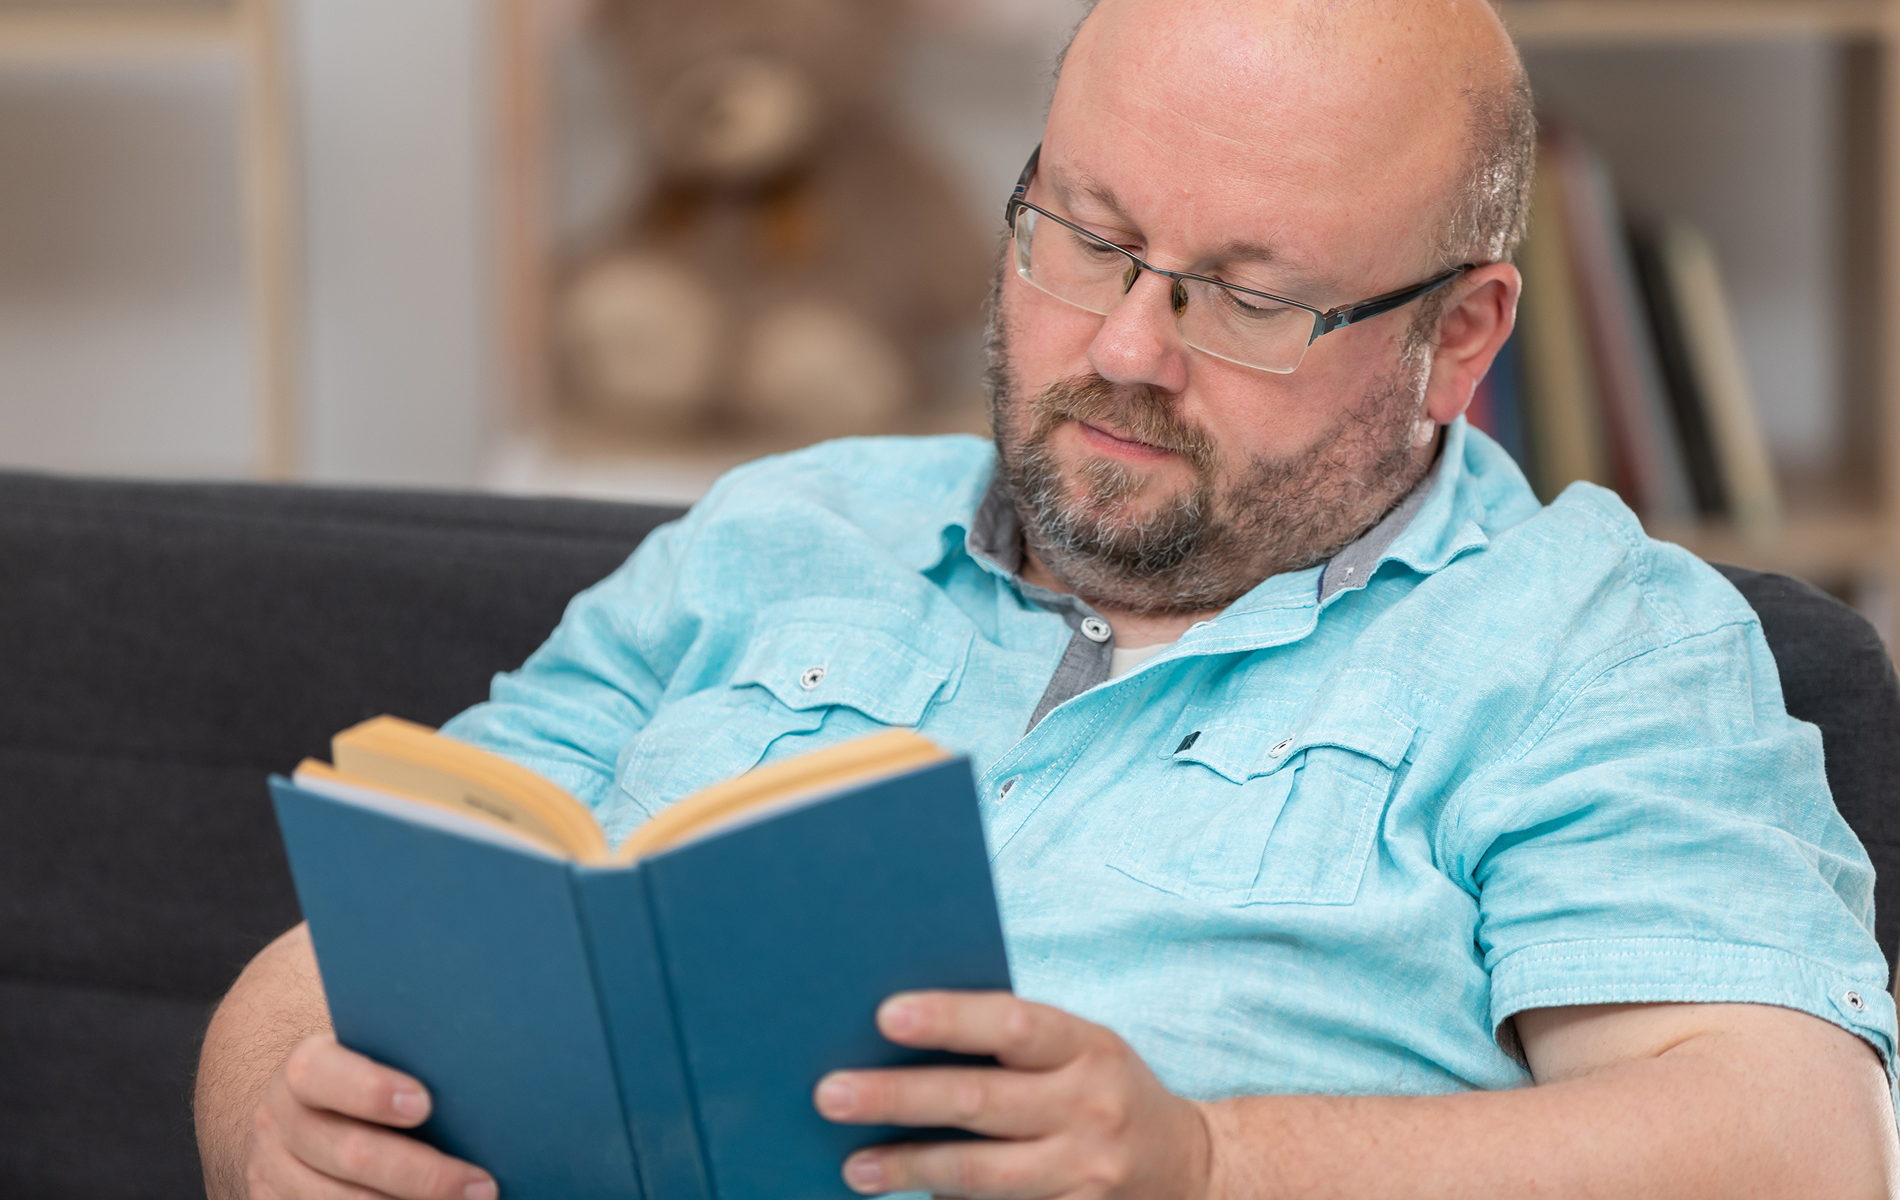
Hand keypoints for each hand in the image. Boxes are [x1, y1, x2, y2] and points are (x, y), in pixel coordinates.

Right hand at [246, 1033, 496, 1199]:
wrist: (308, 1115)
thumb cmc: (372, 1078)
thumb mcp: (379, 1060)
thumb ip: (413, 1064)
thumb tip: (484, 1082)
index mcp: (306, 1068)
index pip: (324, 1074)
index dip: (372, 1091)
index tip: (425, 1104)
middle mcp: (279, 1121)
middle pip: (350, 1153)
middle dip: (423, 1175)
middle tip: (483, 1187)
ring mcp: (272, 1173)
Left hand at [813, 991, 1212, 1199]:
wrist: (1190, 1167)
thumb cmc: (1103, 1089)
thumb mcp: (1080, 1049)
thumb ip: (1012, 1043)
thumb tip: (900, 1037)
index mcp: (1088, 1047)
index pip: (1014, 1025)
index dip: (951, 1019)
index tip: (885, 1015)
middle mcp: (1091, 1109)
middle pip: (981, 1104)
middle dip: (899, 1098)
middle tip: (831, 1093)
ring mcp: (1087, 1174)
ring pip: (983, 1176)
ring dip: (910, 1169)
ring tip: (854, 1165)